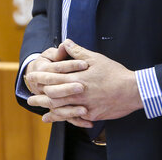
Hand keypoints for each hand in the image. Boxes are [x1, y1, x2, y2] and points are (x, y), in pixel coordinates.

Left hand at [26, 39, 142, 126]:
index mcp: (77, 78)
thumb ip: (78, 52)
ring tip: (40, 110)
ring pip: (61, 109)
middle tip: (29, 99)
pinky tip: (58, 119)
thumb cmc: (114, 72)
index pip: (54, 77)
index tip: (32, 77)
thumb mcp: (95, 58)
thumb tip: (65, 42)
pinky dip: (63, 119)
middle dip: (40, 97)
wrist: (132, 90)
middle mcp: (78, 93)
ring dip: (48, 109)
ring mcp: (85, 106)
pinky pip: (74, 118)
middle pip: (53, 96)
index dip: (41, 77)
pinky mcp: (92, 115)